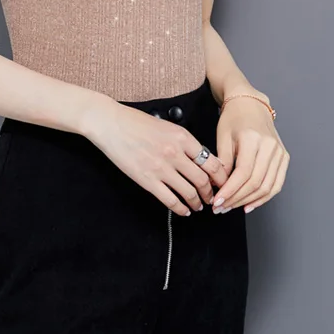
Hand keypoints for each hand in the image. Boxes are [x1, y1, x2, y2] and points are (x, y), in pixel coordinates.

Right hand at [81, 98, 228, 215]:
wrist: (111, 124)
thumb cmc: (136, 122)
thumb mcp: (168, 126)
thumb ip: (185, 142)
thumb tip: (200, 160)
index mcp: (183, 137)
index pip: (212, 162)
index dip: (221, 177)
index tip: (222, 183)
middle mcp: (175, 153)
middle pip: (203, 180)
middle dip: (210, 193)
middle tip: (212, 198)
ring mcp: (161, 168)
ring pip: (189, 192)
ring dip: (197, 202)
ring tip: (199, 206)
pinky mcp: (147, 180)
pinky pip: (170, 200)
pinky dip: (180, 208)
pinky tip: (183, 210)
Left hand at [212, 98, 289, 213]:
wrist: (250, 105)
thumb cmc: (234, 118)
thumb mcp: (222, 137)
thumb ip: (222, 163)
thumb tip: (219, 187)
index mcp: (253, 139)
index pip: (243, 173)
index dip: (230, 191)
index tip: (218, 201)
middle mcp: (270, 146)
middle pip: (256, 182)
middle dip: (237, 199)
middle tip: (221, 208)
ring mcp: (280, 152)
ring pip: (267, 187)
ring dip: (248, 201)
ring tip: (232, 207)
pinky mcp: (284, 158)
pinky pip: (276, 184)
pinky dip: (263, 198)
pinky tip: (249, 204)